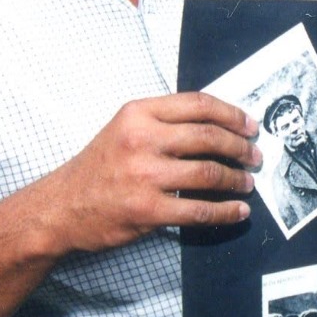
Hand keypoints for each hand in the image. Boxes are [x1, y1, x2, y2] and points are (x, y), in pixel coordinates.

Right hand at [37, 92, 260, 253]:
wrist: (61, 207)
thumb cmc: (100, 166)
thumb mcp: (124, 128)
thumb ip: (164, 121)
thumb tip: (218, 124)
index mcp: (138, 113)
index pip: (198, 104)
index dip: (232, 114)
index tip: (250, 125)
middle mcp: (142, 140)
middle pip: (209, 137)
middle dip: (241, 147)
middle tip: (255, 156)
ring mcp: (145, 176)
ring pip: (209, 173)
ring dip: (237, 179)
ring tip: (248, 183)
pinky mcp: (149, 210)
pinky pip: (200, 210)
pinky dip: (225, 211)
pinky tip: (238, 211)